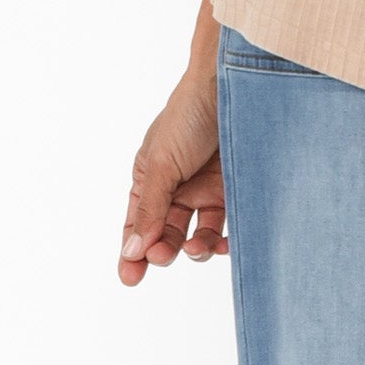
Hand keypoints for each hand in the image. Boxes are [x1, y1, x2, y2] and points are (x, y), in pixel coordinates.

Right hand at [118, 66, 227, 284]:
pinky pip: (227, 226)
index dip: (131, 253)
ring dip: (194, 248)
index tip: (131, 279)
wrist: (231, 85)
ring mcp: (205, 189)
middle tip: (165, 254)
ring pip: (197, 235)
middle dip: (163, 251)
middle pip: (165, 235)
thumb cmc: (188, 116)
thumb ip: (149, 208)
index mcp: (150, 180)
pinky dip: (225, 241)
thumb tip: (132, 251)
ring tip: (196, 246)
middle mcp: (177, 189)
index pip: (136, 225)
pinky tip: (224, 245)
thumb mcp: (162, 163)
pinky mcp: (233, 189)